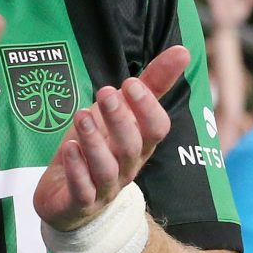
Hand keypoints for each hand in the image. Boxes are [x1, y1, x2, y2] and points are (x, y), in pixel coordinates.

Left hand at [31, 45, 188, 232]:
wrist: (69, 199)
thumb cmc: (100, 148)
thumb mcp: (122, 112)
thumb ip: (151, 84)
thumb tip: (183, 51)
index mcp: (140, 144)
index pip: (156, 129)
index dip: (147, 108)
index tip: (131, 82)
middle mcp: (127, 166)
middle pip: (132, 146)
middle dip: (120, 119)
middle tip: (105, 93)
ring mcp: (104, 187)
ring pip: (106, 168)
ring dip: (95, 142)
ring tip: (82, 115)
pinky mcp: (80, 202)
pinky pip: (82, 189)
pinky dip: (76, 169)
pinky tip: (69, 148)